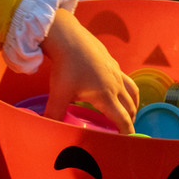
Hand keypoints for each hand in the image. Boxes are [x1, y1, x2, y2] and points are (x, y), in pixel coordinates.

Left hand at [40, 9, 137, 133]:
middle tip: (125, 130)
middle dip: (130, 120)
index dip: (127, 132)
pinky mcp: (112, 61)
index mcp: (106, 96)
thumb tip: (45, 127)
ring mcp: (116, 71)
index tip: (127, 141)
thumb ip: (54, 114)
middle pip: (131, 106)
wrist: (67, 37)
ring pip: (132, 90)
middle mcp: (115, 84)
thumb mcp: (58, 93)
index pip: (122, 119)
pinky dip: (126, 88)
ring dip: (133, 103)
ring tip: (129, 111)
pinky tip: (116, 87)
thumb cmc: (65, 65)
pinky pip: (125, 78)